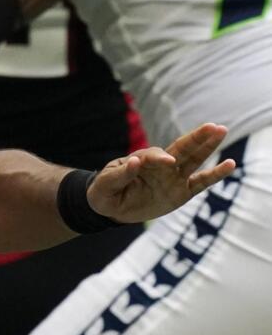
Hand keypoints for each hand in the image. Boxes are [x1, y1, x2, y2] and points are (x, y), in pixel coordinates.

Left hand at [88, 123, 236, 222]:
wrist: (111, 208)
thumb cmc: (105, 192)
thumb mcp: (105, 185)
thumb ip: (120, 174)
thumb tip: (136, 160)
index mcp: (141, 160)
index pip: (154, 156)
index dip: (159, 158)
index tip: (167, 162)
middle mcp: (161, 166)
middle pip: (181, 149)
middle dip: (196, 138)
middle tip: (212, 126)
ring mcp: (173, 177)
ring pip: (194, 160)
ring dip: (207, 147)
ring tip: (222, 131)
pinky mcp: (182, 192)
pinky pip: (201, 182)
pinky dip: (215, 175)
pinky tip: (230, 164)